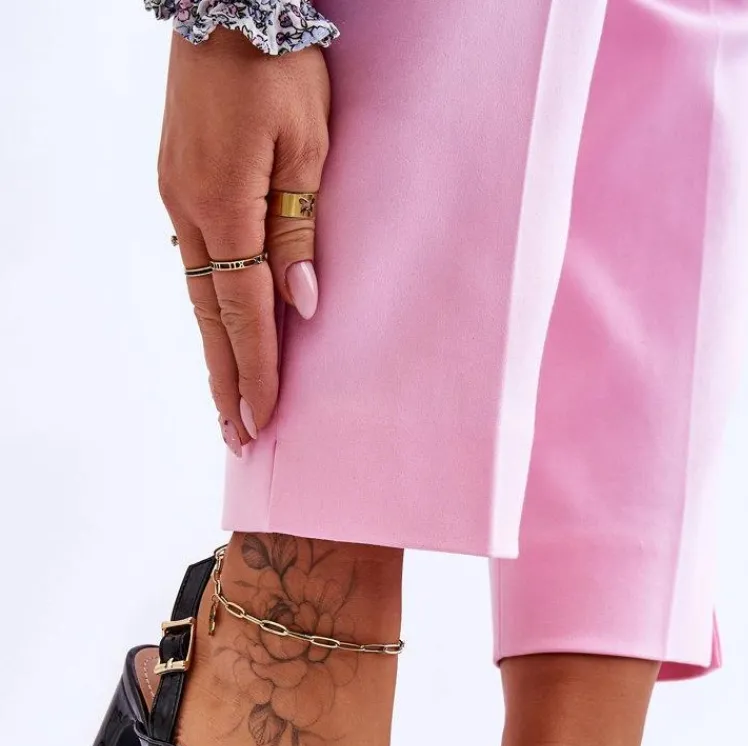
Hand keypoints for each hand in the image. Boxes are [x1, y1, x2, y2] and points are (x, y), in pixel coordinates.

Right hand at [157, 29, 330, 452]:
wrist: (227, 3)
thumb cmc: (277, 66)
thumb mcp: (307, 146)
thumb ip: (300, 231)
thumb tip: (301, 305)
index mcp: (226, 206)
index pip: (245, 312)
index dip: (258, 370)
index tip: (265, 419)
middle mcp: (190, 212)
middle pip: (210, 320)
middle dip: (228, 382)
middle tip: (238, 438)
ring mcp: (177, 200)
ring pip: (196, 297)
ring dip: (214, 353)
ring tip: (227, 403)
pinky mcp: (178, 185)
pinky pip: (194, 265)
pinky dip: (207, 311)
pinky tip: (216, 335)